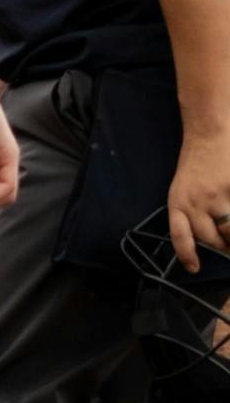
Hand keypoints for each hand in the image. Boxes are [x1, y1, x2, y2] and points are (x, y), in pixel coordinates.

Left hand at [168, 126, 229, 272]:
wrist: (208, 134)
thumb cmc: (197, 165)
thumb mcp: (184, 189)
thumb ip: (191, 214)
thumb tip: (211, 242)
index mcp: (178, 202)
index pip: (180, 235)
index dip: (187, 255)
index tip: (194, 268)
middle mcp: (196, 201)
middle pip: (211, 239)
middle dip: (223, 246)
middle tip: (228, 242)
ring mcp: (218, 196)